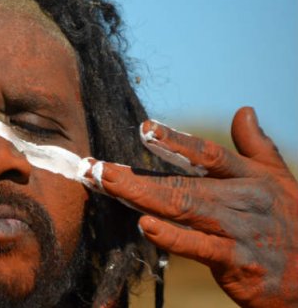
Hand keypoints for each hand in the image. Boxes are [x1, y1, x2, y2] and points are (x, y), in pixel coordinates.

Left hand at [88, 107, 297, 306]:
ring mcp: (240, 231)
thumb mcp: (280, 180)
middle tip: (97, 168)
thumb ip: (256, 147)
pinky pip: (201, 248)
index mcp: (250, 177)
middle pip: (182, 183)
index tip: (144, 127)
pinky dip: (173, 237)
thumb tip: (243, 111)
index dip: (176, 140)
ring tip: (108, 185)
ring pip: (184, 209)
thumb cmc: (295, 224)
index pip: (208, 154)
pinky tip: (145, 226)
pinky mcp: (239, 263)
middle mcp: (243, 200)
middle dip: (135, 176)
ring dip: (141, 197)